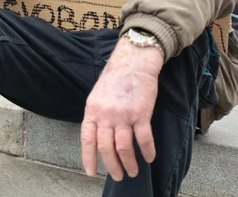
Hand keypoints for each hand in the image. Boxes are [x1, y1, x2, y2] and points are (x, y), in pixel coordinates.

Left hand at [81, 38, 163, 180]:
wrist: (133, 61)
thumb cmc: (116, 78)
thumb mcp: (97, 95)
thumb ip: (97, 115)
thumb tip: (98, 137)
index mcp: (92, 110)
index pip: (87, 140)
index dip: (88, 158)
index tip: (91, 172)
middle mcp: (105, 115)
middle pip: (106, 148)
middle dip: (112, 166)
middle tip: (118, 176)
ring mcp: (123, 115)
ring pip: (124, 148)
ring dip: (129, 163)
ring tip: (133, 171)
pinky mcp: (141, 113)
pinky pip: (144, 139)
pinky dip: (147, 151)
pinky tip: (149, 158)